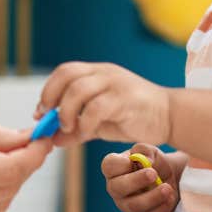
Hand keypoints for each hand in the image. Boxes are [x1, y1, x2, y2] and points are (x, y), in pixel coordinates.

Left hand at [37, 61, 171, 145]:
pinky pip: (96, 107)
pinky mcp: (125, 98)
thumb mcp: (98, 124)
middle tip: (49, 119)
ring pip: (78, 89)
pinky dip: (85, 122)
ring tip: (67, 127)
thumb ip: (76, 128)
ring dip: (66, 111)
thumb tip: (52, 139)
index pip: (64, 71)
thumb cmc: (133, 117)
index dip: (48, 91)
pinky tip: (86, 133)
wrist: (170, 117)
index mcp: (96, 73)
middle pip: (67, 74)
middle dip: (51, 97)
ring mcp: (115, 83)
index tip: (40, 112)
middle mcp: (104, 73)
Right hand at [101, 144, 177, 211]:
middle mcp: (115, 187)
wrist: (169, 178)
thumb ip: (144, 151)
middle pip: (118, 188)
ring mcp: (126, 204)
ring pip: (134, 205)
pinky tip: (171, 197)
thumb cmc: (153, 162)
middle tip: (154, 174)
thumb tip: (146, 161)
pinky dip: (162, 208)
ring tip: (168, 188)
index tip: (133, 161)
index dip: (120, 164)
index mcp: (114, 169)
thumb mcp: (150, 151)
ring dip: (152, 197)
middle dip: (136, 181)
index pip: (109, 166)